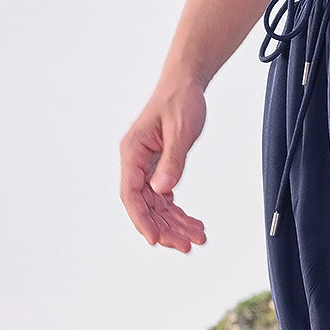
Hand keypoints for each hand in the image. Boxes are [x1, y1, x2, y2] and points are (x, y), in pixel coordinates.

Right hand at [120, 79, 207, 253]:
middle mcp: (135, 162)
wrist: (186, 84)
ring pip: (157, 207)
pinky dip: (179, 213)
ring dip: (175, 225)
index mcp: (132, 151)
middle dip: (164, 229)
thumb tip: (162, 189)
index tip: (155, 240)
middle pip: (144, 206)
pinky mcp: (159, 169)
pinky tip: (195, 224)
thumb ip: (172, 161)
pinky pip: (166, 199)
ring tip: (198, 238)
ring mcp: (146, 168)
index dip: (142, 220)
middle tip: (187, 245)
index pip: (131, 194)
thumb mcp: (181, 130)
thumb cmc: (181, 100)